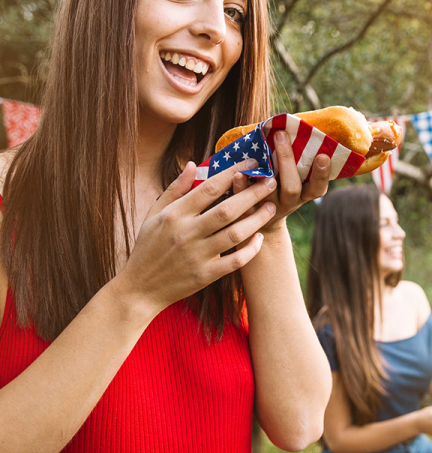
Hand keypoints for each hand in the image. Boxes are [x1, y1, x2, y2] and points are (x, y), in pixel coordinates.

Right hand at [115, 159, 275, 313]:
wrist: (139, 289)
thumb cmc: (148, 247)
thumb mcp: (154, 214)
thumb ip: (175, 189)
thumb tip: (194, 164)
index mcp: (174, 214)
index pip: (209, 187)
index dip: (233, 172)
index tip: (251, 163)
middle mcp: (186, 233)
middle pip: (227, 209)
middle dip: (253, 193)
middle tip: (271, 181)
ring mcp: (197, 255)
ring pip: (235, 234)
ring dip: (257, 219)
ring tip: (271, 207)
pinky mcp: (205, 275)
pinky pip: (235, 261)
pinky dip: (250, 249)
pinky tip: (259, 238)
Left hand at [235, 130, 328, 234]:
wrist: (262, 223)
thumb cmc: (279, 190)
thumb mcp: (293, 182)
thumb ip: (295, 162)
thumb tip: (289, 124)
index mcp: (303, 195)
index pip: (318, 188)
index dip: (322, 174)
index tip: (323, 154)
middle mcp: (288, 203)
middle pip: (292, 188)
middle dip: (287, 161)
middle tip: (281, 135)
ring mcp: (268, 210)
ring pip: (268, 196)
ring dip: (264, 175)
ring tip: (258, 155)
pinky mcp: (248, 214)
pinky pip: (244, 203)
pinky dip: (240, 187)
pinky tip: (237, 173)